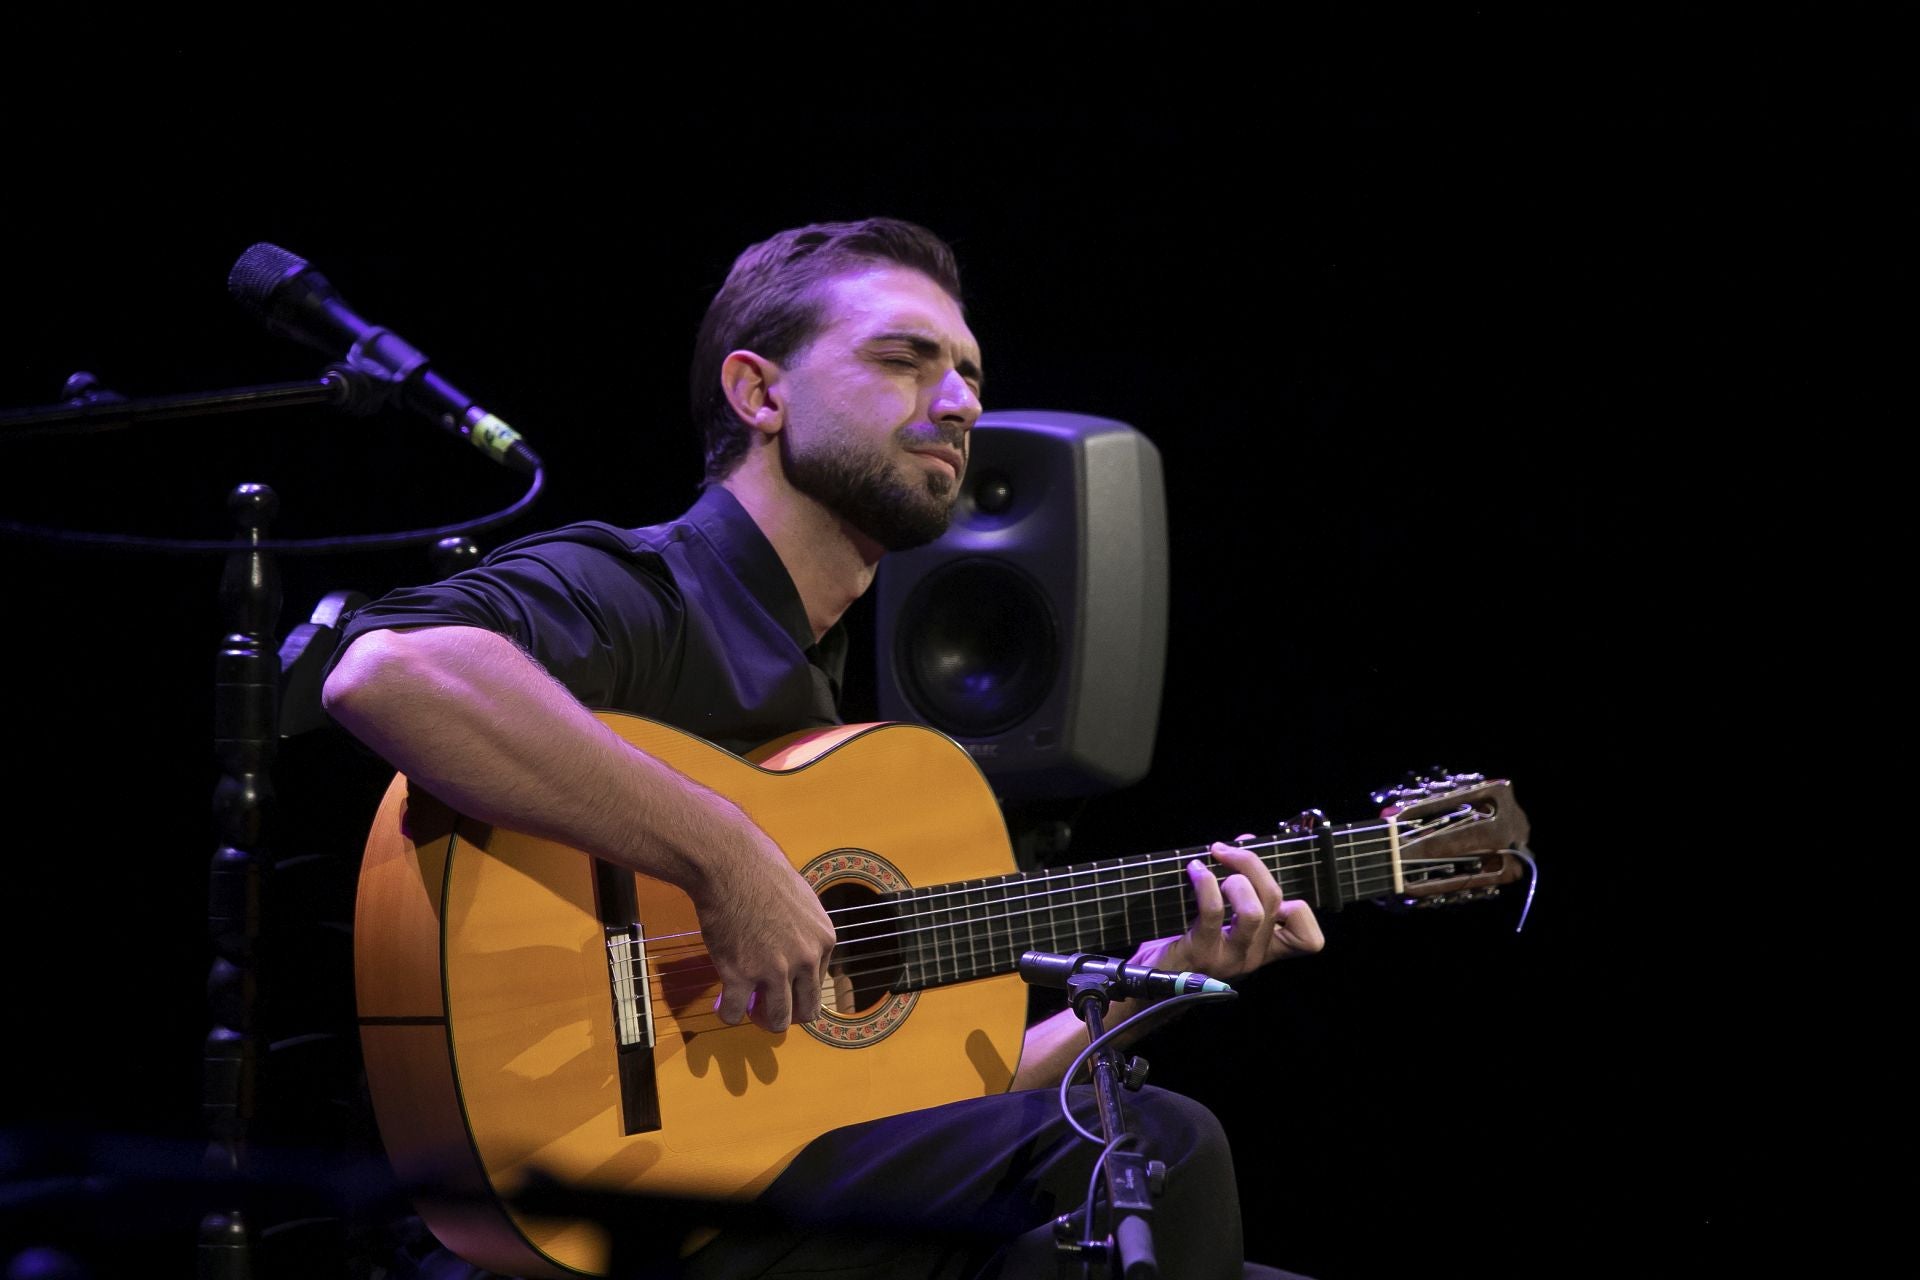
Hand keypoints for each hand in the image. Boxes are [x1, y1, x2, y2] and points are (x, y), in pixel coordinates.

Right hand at [689, 824, 835, 1033]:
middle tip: (767, 1006)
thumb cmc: (763, 875)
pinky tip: (724, 1002)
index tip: (780, 985)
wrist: (732, 863)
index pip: (819, 985)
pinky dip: (729, 1014)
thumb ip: (807, 935)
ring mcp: (773, 970)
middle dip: (787, 1014)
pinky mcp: (740, 975)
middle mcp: (805, 959)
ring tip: (748, 1007)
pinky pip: (736, 1014)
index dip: (798, 990)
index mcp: (824, 941)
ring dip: (761, 1020)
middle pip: (806, 1011)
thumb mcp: (804, 904)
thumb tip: (800, 962)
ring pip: (776, 1021)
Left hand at [1132, 839, 1324, 983]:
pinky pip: (1213, 912)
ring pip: (1254, 911)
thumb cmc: (1186, 943)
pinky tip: (1195, 871)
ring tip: (1212, 869)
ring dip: (1235, 878)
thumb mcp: (1221, 919)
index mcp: (1265, 948)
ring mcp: (1230, 958)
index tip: (1264, 881)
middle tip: (1226, 851)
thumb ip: (1238, 885)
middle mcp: (1253, 955)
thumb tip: (1246, 842)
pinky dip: (1206, 883)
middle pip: (1275, 900)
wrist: (1151, 983)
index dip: (1299, 906)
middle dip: (1252, 863)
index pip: (1309, 939)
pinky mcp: (1202, 953)